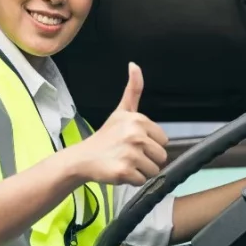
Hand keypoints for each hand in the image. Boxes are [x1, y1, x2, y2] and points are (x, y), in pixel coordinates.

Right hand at [72, 63, 168, 185]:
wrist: (82, 158)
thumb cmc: (105, 137)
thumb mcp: (121, 111)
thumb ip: (133, 89)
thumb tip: (135, 65)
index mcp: (138, 120)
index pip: (163, 141)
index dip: (150, 145)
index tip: (132, 142)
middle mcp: (135, 135)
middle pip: (161, 157)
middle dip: (147, 159)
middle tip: (128, 154)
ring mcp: (130, 154)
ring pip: (153, 170)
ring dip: (140, 170)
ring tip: (124, 162)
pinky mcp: (124, 171)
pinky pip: (142, 181)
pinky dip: (131, 181)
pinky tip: (119, 171)